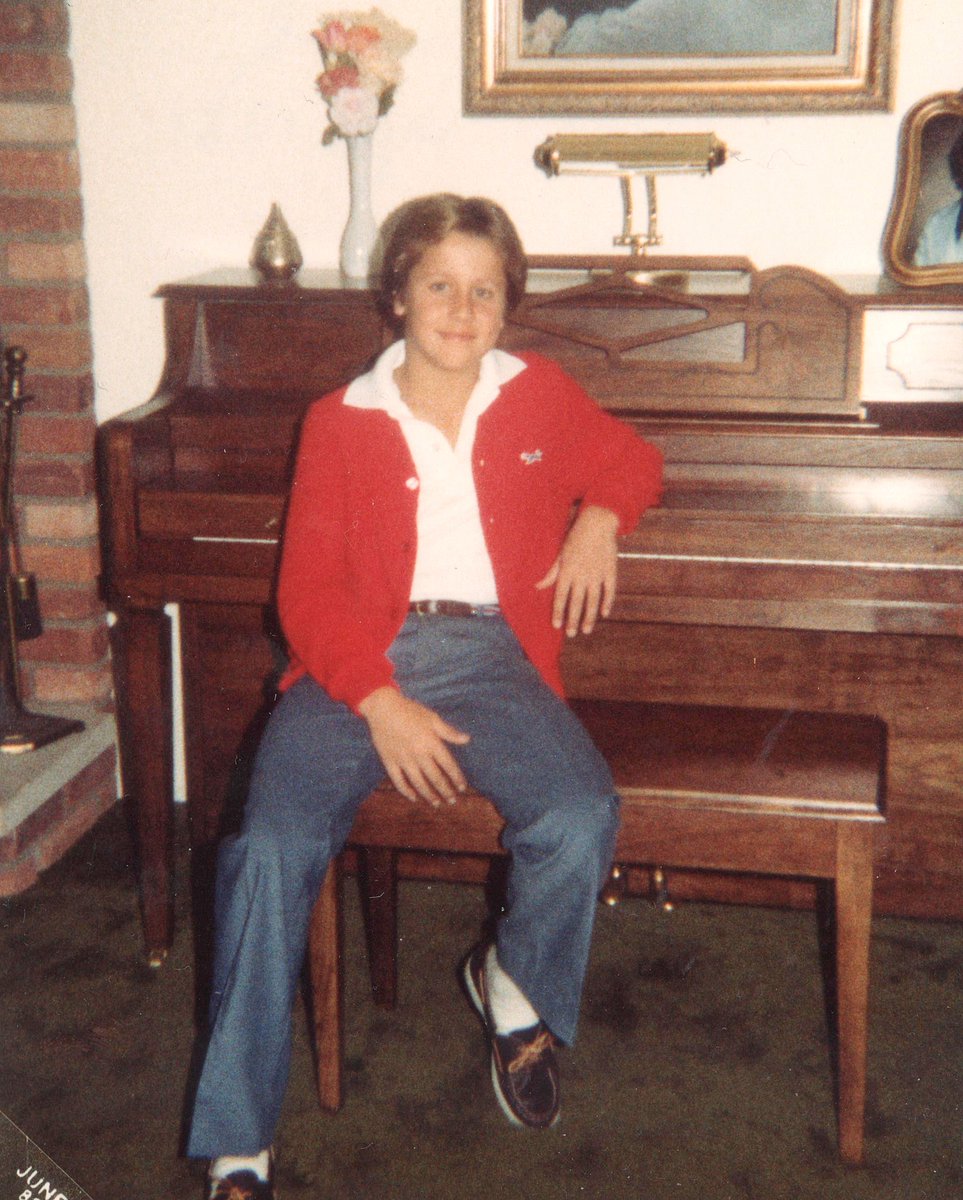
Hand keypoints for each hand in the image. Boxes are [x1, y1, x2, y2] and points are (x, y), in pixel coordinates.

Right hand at [358, 687, 470, 806]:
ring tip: (437, 803)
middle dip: (446, 791)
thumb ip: (449, 732)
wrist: (383, 707)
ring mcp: (403, 760)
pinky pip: (398, 781)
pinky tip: (414, 797)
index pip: (448, 765)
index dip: (457, 778)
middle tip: (452, 801)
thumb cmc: (410, 711)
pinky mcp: (389, 762)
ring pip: (418, 783)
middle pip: (435, 778)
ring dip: (429, 795)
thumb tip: (467, 739)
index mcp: (431, 743)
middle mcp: (419, 754)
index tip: (462, 788)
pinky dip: (406, 791)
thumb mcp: (432, 718)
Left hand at [536, 505, 618, 636]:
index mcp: (567, 571)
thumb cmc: (575, 538)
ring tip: (586, 630)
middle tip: (571, 634)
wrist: (597, 523)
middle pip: (576, 603)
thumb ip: (551, 573)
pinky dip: (607, 602)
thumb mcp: (560, 554)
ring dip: (589, 617)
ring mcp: (597, 574)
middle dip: (573, 620)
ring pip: (593, 601)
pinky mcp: (610, 571)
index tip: (556, 625)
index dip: (558, 612)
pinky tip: (604, 613)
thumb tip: (538, 586)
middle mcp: (581, 576)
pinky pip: (609, 591)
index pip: (560, 597)